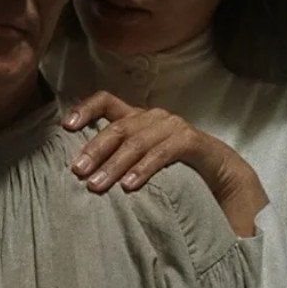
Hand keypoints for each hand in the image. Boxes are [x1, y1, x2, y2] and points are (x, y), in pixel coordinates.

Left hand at [62, 91, 268, 237]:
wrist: (222, 174)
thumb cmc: (174, 168)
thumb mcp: (141, 160)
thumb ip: (117, 159)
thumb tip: (80, 174)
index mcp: (137, 117)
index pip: (105, 101)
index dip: (85, 109)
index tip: (65, 127)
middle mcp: (152, 117)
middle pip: (117, 126)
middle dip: (95, 149)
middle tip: (77, 171)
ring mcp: (172, 126)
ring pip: (136, 142)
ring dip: (114, 165)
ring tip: (97, 185)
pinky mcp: (191, 141)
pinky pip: (162, 153)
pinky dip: (143, 169)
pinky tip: (130, 186)